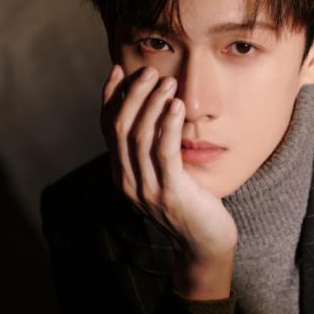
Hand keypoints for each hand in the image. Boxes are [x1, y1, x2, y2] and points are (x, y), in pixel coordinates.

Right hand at [100, 64, 236, 299]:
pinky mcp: (170, 194)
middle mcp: (128, 181)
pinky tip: (176, 106)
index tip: (119, 70)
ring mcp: (147, 190)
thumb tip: (154, 112)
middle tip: (150, 72)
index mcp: (123, 175)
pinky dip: (167, 126)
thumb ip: (154, 151)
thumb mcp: (166, 175)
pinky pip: (164, 153)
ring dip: (152, 105)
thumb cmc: (191, 204)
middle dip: (133, 95)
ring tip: (167, 82)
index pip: (108, 128)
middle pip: (120, 128)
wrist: (205, 244)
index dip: (111, 97)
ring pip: (139, 137)